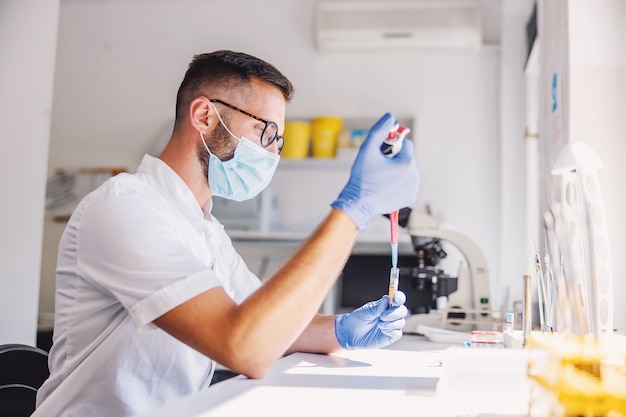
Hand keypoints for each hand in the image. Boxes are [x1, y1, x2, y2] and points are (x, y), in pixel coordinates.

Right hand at [331, 113, 419, 229]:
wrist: (358, 203)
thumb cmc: (362, 178)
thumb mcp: (367, 150)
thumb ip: (379, 131)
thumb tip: (390, 117)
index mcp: (407, 164)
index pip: (405, 144)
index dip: (391, 146)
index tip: (381, 154)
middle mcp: (414, 176)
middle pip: (406, 157)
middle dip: (394, 158)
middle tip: (379, 166)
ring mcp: (413, 188)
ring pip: (407, 170)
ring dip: (397, 170)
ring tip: (382, 177)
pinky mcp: (410, 197)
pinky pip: (407, 183)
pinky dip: (398, 182)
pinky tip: (386, 186)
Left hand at [334, 291, 407, 349]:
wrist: (351, 334)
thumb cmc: (358, 320)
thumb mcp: (365, 312)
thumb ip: (377, 307)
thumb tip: (387, 299)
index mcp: (386, 305)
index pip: (398, 299)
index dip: (399, 297)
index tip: (396, 298)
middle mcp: (391, 315)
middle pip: (402, 311)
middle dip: (395, 313)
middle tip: (382, 316)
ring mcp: (392, 326)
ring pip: (401, 322)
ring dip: (390, 323)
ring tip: (378, 324)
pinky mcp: (390, 336)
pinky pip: (397, 333)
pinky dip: (390, 331)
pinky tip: (382, 330)